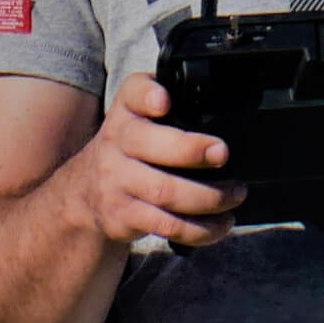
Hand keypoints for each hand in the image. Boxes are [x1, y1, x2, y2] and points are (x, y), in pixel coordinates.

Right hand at [69, 72, 246, 246]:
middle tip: (222, 154)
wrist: (88, 191)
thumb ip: (174, 104)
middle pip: (149, 145)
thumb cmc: (133, 147)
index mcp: (127, 110)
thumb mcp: (141, 116)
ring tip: (235, 194)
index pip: (133, 93)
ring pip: (164, 191)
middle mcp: (117, 141)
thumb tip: (227, 113)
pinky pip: (167, 225)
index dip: (148, 96)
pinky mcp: (124, 216)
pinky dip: (200, 229)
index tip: (164, 102)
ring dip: (208, 197)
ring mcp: (117, 181)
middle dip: (190, 150)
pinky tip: (221, 222)